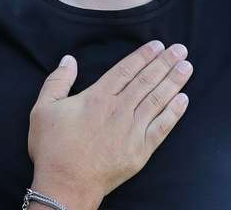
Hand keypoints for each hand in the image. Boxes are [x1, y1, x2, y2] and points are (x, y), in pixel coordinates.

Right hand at [27, 42, 191, 209]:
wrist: (66, 185)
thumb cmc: (53, 148)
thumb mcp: (43, 109)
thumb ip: (57, 81)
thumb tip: (68, 59)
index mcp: (97, 97)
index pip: (126, 70)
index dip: (143, 56)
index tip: (158, 45)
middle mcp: (118, 110)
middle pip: (146, 80)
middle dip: (165, 63)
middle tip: (181, 50)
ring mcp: (132, 131)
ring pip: (157, 100)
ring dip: (173, 82)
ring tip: (186, 67)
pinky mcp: (140, 151)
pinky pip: (162, 127)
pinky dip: (174, 113)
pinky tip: (183, 100)